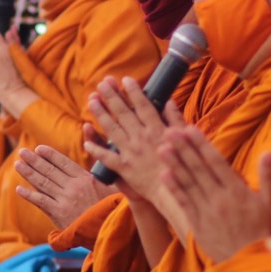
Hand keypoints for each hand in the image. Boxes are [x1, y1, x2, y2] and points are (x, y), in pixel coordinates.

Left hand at [14, 145, 115, 229]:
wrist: (109, 230)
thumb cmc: (113, 208)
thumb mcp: (112, 185)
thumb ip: (102, 171)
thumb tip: (96, 160)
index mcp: (85, 178)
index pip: (63, 162)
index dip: (50, 155)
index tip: (38, 149)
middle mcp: (73, 187)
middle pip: (49, 170)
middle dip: (34, 160)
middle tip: (22, 152)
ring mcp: (64, 200)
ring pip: (42, 183)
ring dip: (28, 173)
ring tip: (17, 164)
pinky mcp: (59, 214)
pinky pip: (40, 201)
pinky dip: (29, 195)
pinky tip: (18, 189)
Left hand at [82, 77, 171, 203]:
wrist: (173, 192)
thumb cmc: (182, 165)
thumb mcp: (184, 139)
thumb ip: (176, 120)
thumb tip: (169, 101)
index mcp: (157, 130)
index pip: (142, 106)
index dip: (132, 92)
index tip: (124, 79)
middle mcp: (141, 138)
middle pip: (123, 113)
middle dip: (111, 97)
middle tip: (102, 84)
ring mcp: (131, 152)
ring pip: (112, 129)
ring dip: (100, 114)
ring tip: (91, 100)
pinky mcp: (124, 168)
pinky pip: (107, 157)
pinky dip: (96, 149)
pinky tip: (86, 141)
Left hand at [159, 124, 270, 262]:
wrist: (251, 266)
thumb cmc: (264, 233)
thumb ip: (269, 177)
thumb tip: (269, 152)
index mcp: (237, 192)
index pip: (216, 163)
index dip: (201, 145)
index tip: (190, 129)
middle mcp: (219, 199)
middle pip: (198, 170)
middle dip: (183, 149)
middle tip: (168, 131)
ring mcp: (206, 212)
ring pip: (188, 184)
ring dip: (174, 165)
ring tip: (162, 148)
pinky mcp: (198, 225)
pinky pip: (184, 204)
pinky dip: (174, 189)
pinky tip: (164, 175)